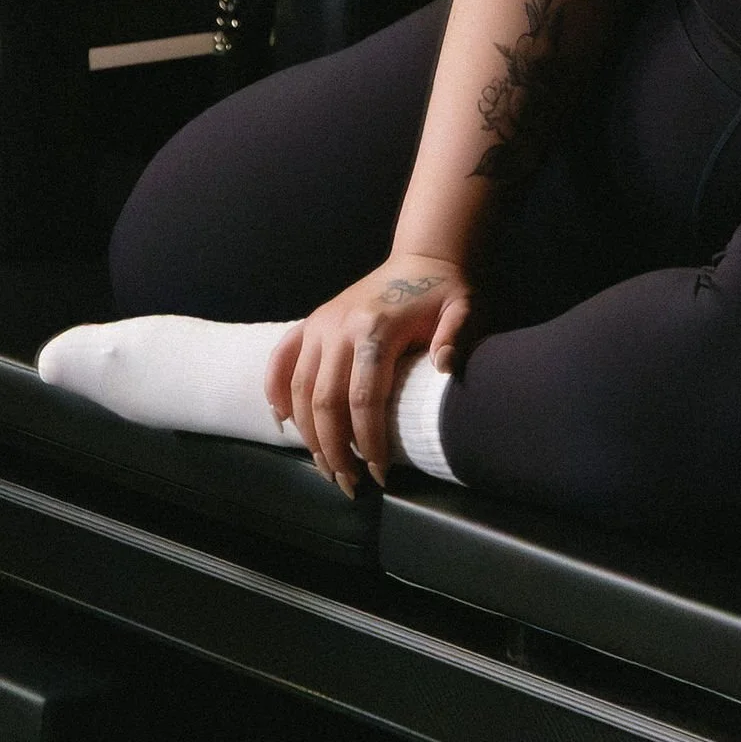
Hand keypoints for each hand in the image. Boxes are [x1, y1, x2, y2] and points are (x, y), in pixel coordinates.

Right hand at [264, 254, 470, 495]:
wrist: (422, 258)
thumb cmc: (444, 291)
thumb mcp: (463, 308)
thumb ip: (456, 336)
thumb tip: (444, 368)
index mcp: (376, 328)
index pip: (363, 399)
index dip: (368, 441)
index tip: (379, 473)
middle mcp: (340, 327)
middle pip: (325, 402)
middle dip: (335, 450)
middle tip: (349, 483)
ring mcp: (320, 324)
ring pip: (299, 390)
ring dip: (308, 435)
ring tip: (327, 468)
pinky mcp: (311, 322)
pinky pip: (281, 360)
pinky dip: (276, 392)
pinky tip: (283, 423)